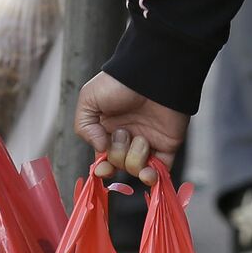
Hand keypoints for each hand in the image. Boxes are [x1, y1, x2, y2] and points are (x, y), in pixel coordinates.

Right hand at [74, 72, 189, 183]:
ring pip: (136, 169)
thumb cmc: (118, 83)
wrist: (150, 76)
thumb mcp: (88, 100)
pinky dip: (153, 176)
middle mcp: (127, 138)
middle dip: (119, 154)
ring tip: (141, 138)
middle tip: (123, 132)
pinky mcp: (166, 145)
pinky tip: (148, 172)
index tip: (103, 169)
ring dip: (135, 158)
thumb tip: (100, 150)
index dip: (102, 167)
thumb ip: (84, 127)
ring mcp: (147, 143)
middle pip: (119, 164)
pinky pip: (160, 171)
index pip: (103, 157)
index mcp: (108, 129)